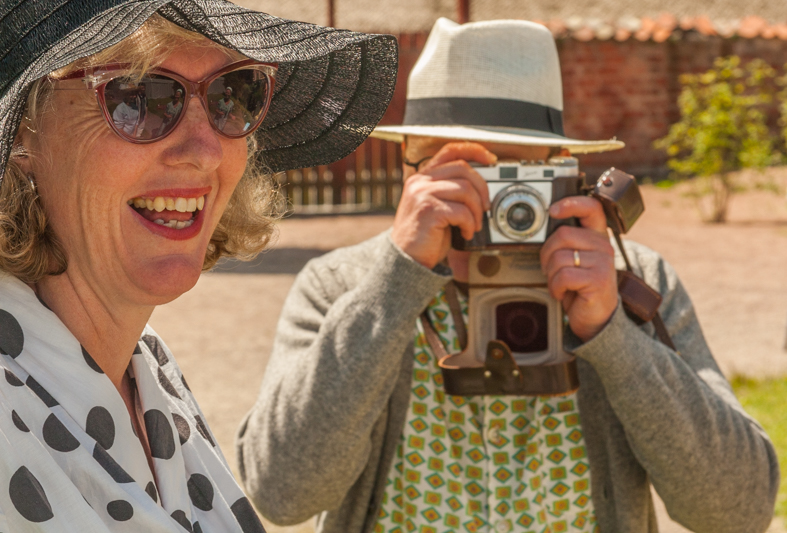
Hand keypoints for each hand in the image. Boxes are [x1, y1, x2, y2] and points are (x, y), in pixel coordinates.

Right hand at [391, 142, 494, 268]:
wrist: (406, 258)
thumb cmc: (425, 235)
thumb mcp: (437, 206)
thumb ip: (451, 191)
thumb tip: (483, 188)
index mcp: (423, 177)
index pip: (450, 151)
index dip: (474, 150)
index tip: (491, 160)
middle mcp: (420, 181)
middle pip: (463, 169)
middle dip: (481, 189)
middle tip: (485, 208)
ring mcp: (422, 194)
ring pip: (465, 189)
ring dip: (476, 211)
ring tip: (474, 225)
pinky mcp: (428, 210)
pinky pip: (462, 211)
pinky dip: (469, 224)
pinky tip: (465, 233)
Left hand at [539, 196, 617, 341]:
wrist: (596, 318)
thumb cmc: (581, 288)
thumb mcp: (575, 260)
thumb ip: (567, 242)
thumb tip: (545, 226)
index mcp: (597, 237)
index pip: (591, 208)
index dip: (572, 203)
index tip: (553, 210)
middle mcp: (603, 246)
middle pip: (562, 235)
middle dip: (548, 254)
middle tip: (552, 270)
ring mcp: (602, 262)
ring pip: (559, 257)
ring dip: (551, 274)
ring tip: (560, 284)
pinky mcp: (598, 279)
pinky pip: (563, 276)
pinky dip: (556, 287)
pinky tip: (563, 293)